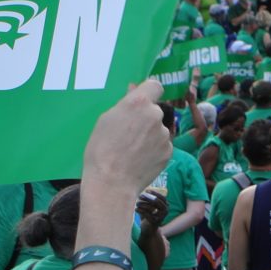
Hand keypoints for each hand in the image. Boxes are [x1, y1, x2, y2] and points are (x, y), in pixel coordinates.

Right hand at [81, 78, 173, 199]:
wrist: (112, 183)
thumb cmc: (101, 150)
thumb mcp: (105, 120)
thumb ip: (124, 104)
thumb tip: (134, 91)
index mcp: (139, 103)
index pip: (155, 85)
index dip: (148, 93)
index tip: (141, 102)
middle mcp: (155, 115)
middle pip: (155, 110)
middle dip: (145, 118)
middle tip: (129, 133)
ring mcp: (164, 134)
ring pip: (159, 129)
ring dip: (150, 135)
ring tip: (132, 150)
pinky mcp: (169, 151)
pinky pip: (162, 145)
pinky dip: (154, 150)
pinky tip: (140, 160)